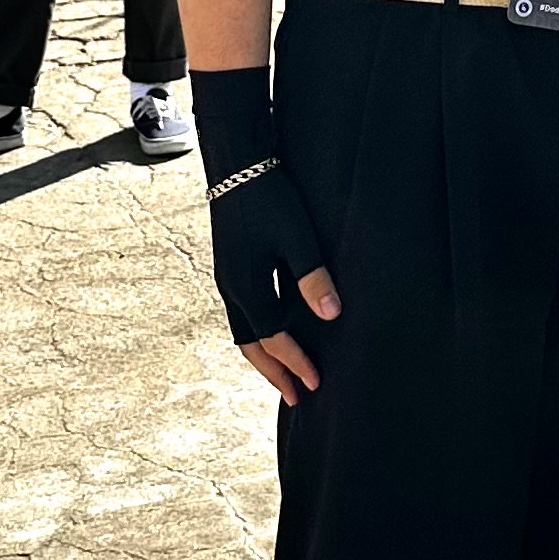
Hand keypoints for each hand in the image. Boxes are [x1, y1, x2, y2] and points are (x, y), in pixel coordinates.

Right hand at [192, 69, 343, 398]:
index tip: (316, 383)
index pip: (274, 339)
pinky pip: (241, 315)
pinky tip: (272, 332)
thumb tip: (331, 316)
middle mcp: (231, 288)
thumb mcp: (298, 236)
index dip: (295, 363)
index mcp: (247, 286)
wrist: (236, 164)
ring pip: (243, 332)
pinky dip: (257, 334)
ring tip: (283, 374)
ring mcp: (227, 278)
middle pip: (251, 345)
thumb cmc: (270, 197)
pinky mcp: (229, 266)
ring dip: (263, 356)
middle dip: (275, 372)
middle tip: (296, 396)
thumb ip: (312, 277)